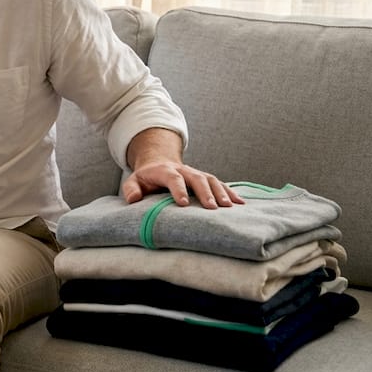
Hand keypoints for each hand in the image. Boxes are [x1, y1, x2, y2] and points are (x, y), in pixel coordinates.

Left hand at [122, 161, 242, 208]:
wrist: (159, 163)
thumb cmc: (146, 178)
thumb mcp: (133, 181)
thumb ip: (131, 189)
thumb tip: (133, 199)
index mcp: (165, 170)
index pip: (173, 178)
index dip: (178, 189)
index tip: (183, 204)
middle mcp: (183, 170)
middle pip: (197, 178)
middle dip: (205, 192)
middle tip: (212, 207)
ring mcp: (196, 173)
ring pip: (211, 180)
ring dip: (221, 192)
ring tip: (229, 207)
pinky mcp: (205, 179)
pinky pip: (220, 184)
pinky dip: (230, 192)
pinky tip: (240, 203)